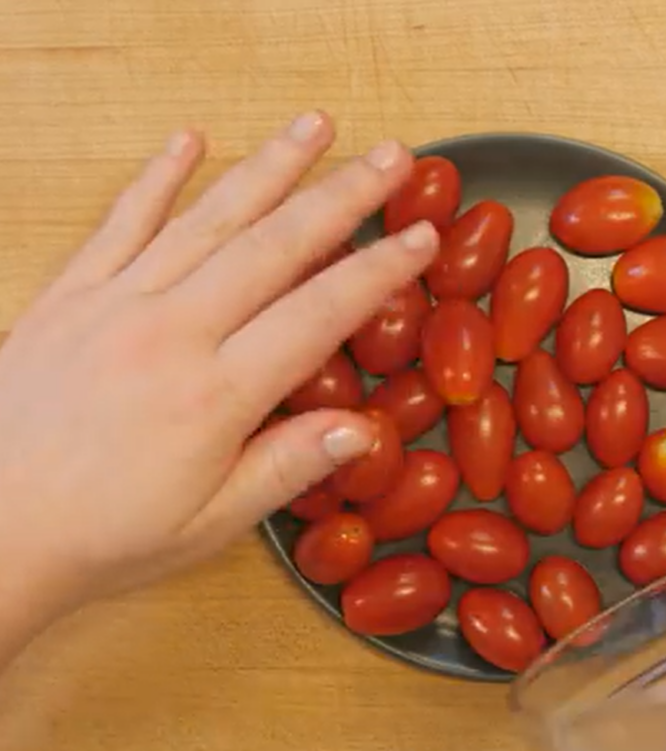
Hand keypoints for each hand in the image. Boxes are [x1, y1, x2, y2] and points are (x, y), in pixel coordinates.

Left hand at [0, 112, 437, 634]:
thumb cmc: (106, 535)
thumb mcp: (211, 523)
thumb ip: (288, 467)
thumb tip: (365, 431)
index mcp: (214, 395)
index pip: (319, 314)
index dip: (377, 270)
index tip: (419, 237)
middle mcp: (170, 333)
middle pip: (275, 246)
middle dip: (343, 195)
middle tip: (391, 156)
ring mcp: (116, 304)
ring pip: (208, 218)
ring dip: (269, 166)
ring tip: (316, 125)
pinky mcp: (71, 295)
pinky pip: (121, 222)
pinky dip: (157, 177)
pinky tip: (190, 138)